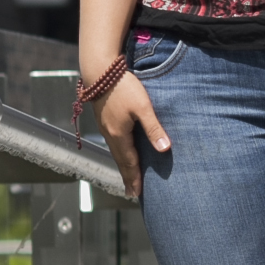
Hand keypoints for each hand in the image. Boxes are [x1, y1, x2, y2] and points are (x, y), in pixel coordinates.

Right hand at [97, 70, 171, 195]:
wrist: (99, 70)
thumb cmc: (123, 87)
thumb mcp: (143, 107)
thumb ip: (153, 127)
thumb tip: (164, 149)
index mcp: (119, 135)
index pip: (128, 162)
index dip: (134, 177)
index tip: (136, 193)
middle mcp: (109, 134)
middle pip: (119, 160)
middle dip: (127, 176)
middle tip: (131, 192)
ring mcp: (105, 126)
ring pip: (115, 151)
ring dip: (122, 165)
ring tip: (128, 176)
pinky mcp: (104, 118)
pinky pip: (113, 142)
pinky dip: (119, 153)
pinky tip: (122, 151)